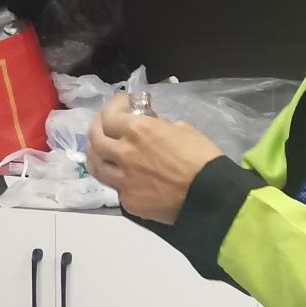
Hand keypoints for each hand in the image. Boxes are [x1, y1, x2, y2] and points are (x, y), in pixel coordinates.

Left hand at [85, 93, 221, 223]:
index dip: (113, 106)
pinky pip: (115, 186)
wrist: (210, 196)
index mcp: (137, 130)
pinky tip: (124, 175)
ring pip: (95, 165)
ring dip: (97, 154)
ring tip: (102, 151)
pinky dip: (117, 178)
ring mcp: (122, 180)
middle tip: (104, 125)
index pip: (109, 115)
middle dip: (97, 127)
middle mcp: (123, 153)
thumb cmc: (202, 158)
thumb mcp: (183, 129)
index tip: (121, 105)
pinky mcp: (128, 201)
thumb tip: (151, 127)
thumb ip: (159, 126)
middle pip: (94, 138)